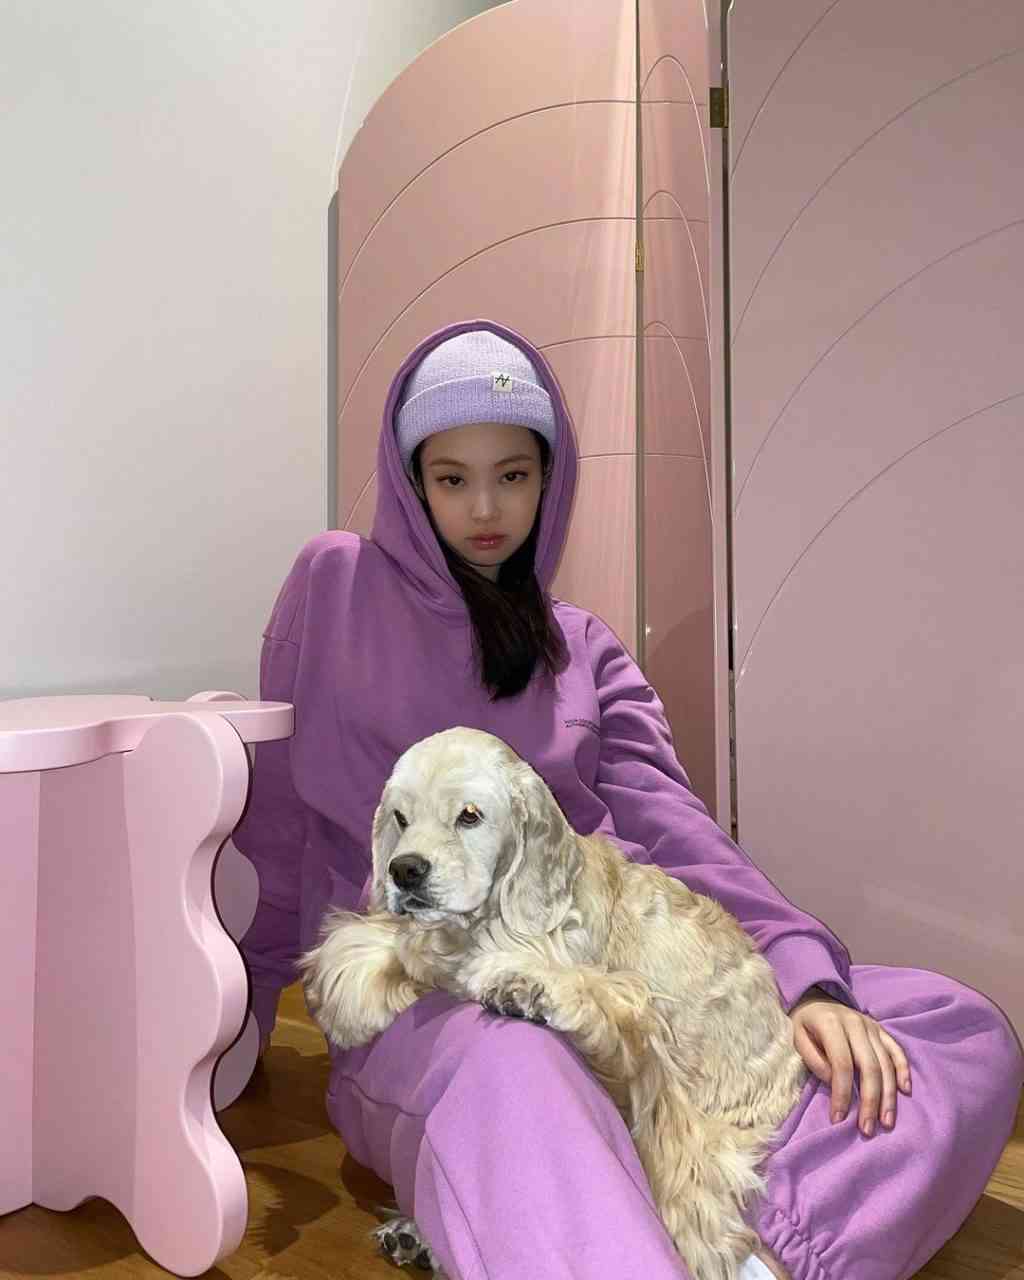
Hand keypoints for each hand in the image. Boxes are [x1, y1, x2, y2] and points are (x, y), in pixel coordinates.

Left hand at [791, 987, 910, 1135]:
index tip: (838, 1119)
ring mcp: (871, 1026)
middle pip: (869, 1067)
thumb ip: (813, 1059)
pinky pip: (897, 1051)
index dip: (842, 1093)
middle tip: (868, 1129)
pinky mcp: (881, 1030)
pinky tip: (905, 1092)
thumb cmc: (805, 1024)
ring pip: (886, 1063)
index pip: (841, 1064)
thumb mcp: (797, 1038)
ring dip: (889, 1095)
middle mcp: (856, 1023)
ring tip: (886, 1122)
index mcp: (831, 1024)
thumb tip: (833, 1082)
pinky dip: (903, 1070)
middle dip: (870, 1101)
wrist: (815, 997)